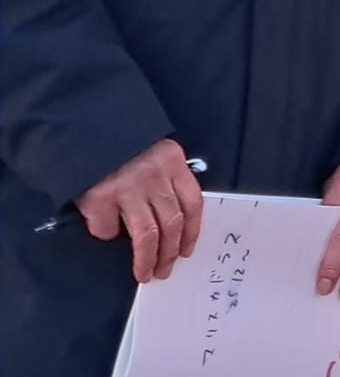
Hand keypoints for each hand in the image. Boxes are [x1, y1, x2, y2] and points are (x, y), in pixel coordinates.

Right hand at [77, 139, 202, 283]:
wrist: (84, 129)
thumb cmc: (122, 145)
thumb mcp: (155, 152)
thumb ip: (166, 178)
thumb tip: (174, 220)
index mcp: (172, 162)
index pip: (193, 202)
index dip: (192, 231)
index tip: (188, 250)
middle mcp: (154, 175)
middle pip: (172, 223)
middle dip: (170, 251)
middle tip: (164, 269)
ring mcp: (127, 187)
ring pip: (146, 234)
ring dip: (147, 259)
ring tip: (145, 273)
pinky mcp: (100, 198)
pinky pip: (107, 229)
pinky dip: (107, 234)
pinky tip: (107, 232)